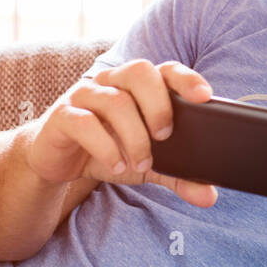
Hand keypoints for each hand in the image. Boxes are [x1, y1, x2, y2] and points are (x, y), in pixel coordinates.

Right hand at [26, 59, 218, 206]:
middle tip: (165, 136)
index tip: (204, 97)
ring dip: (134, 136)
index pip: (164, 69)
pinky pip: (84, 122)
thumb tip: (209, 197)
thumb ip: (178, 176)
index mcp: (136, 86)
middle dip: (158, 104)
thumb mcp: (147, 165)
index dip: (186, 78)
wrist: (57, 161)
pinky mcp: (62, 116)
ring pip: (115, 101)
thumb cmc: (107, 151)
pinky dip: (105, 146)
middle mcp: (111, 82)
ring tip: (141, 164)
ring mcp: (84, 95)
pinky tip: (115, 165)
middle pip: (139, 72)